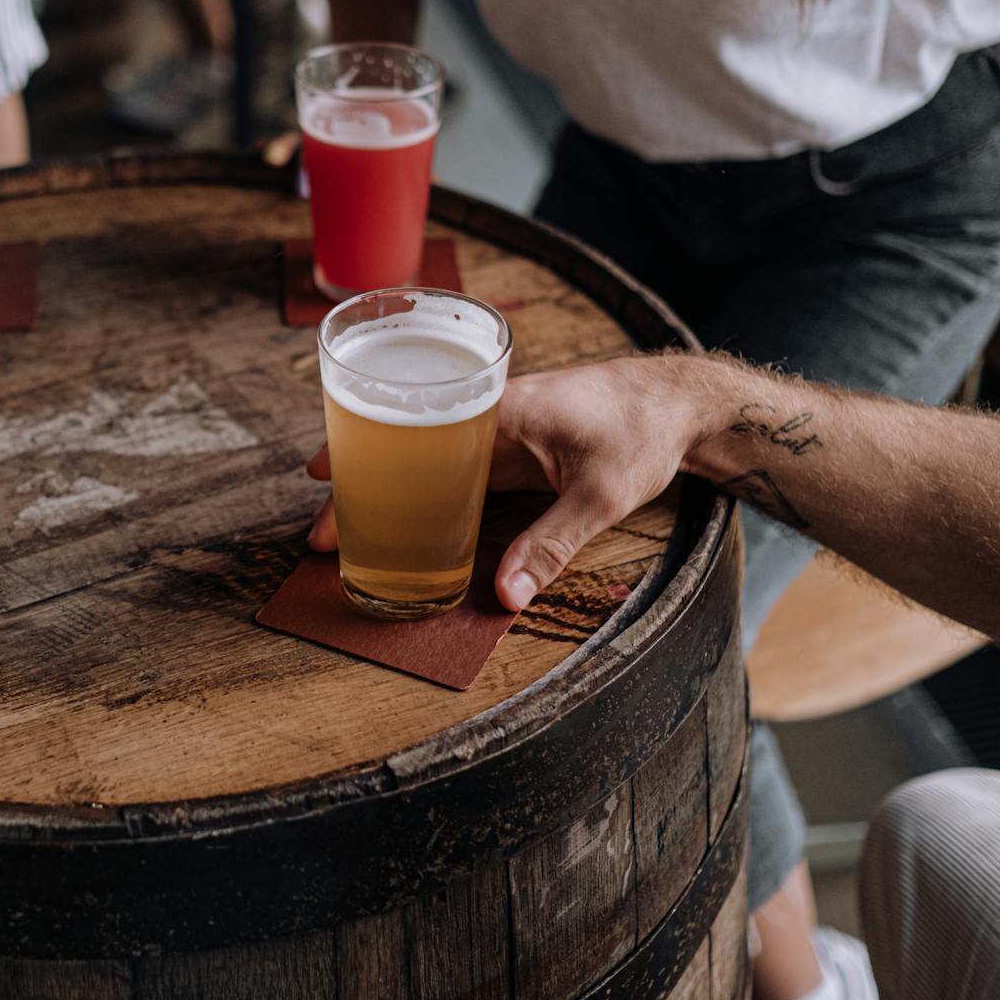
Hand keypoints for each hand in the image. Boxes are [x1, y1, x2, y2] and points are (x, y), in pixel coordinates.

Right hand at [306, 358, 704, 611]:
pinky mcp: (513, 447)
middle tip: (319, 528)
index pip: (415, 426)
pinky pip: (455, 468)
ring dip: (389, 487)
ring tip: (346, 526)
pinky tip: (407, 519)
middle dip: (361, 481)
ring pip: (427, 457)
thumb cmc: (643, 430)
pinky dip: (425, 490)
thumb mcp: (600, 495)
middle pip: (408, 444)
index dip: (363, 451)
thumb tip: (503, 596)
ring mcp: (499, 430)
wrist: (681, 402)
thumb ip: (551, 544)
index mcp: (500, 409)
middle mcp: (489, 413)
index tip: (318, 476)